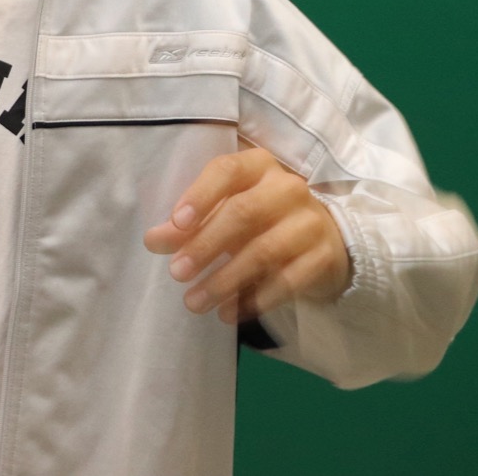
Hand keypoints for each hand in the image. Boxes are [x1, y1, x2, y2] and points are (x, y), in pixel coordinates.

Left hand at [144, 147, 351, 323]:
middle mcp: (288, 187)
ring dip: (225, 280)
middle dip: (206, 245)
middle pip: (244, 213)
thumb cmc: (258, 217)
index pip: (226, 170)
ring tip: (195, 301)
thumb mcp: (223, 211)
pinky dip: (255, 299)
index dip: (200, 195)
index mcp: (257, 165)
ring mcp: (310, 221)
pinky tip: (229, 312)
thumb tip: (153, 240)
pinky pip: (288, 281)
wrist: (322, 238)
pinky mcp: (324, 256)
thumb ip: (189, 222)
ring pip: (264, 251)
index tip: (176, 223)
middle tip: (177, 272)